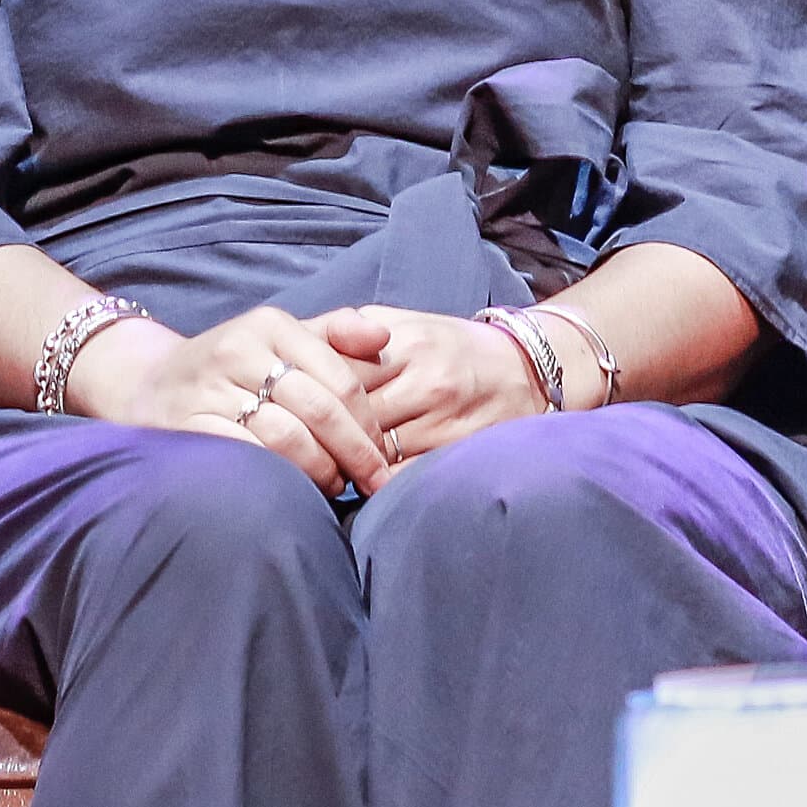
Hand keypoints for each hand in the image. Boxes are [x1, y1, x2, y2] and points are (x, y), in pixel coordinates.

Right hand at [80, 303, 388, 494]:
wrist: (149, 382)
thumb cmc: (234, 366)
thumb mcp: (280, 337)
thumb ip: (335, 334)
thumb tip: (384, 337)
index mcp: (271, 324)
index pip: (339, 379)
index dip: (367, 424)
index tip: (383, 456)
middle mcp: (239, 349)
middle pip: (318, 409)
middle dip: (354, 452)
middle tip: (372, 482)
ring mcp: (209, 388)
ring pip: (285, 436)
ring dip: (320, 470)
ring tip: (334, 487)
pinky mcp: (187, 424)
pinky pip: (246, 455)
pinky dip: (279, 477)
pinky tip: (294, 490)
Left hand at [313, 300, 548, 472]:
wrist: (525, 369)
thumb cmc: (448, 347)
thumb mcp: (403, 323)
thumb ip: (352, 331)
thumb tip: (295, 346)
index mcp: (403, 341)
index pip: (337, 369)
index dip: (305, 391)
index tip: (281, 405)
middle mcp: (423, 378)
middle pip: (350, 412)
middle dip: (318, 431)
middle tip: (290, 444)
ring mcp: (441, 417)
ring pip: (372, 448)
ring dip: (341, 460)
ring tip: (318, 466)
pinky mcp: (454, 448)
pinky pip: (402, 474)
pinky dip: (376, 482)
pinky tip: (358, 483)